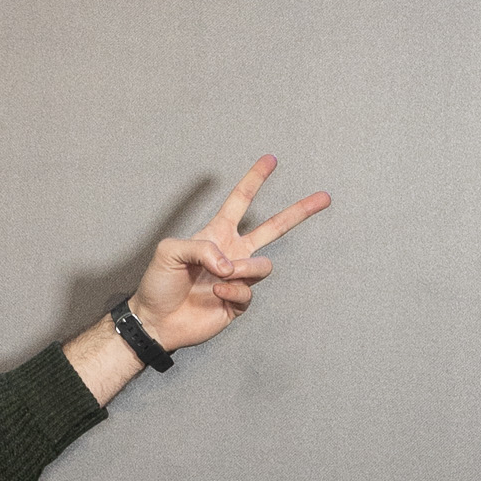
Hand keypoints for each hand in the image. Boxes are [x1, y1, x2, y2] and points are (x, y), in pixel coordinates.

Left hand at [131, 155, 328, 350]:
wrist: (156, 321)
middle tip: (324, 197)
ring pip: (262, 266)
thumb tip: (231, 263)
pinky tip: (215, 294)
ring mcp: (238, 278)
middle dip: (299, 211)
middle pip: (274, 228)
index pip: (240, 201)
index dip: (254, 179)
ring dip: (242, 270)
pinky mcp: (239, 302)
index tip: (271, 159)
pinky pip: (249, 292)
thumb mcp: (169, 251)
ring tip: (220, 276)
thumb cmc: (158, 283)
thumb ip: (201, 248)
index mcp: (216, 234)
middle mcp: (232, 253)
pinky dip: (232, 291)